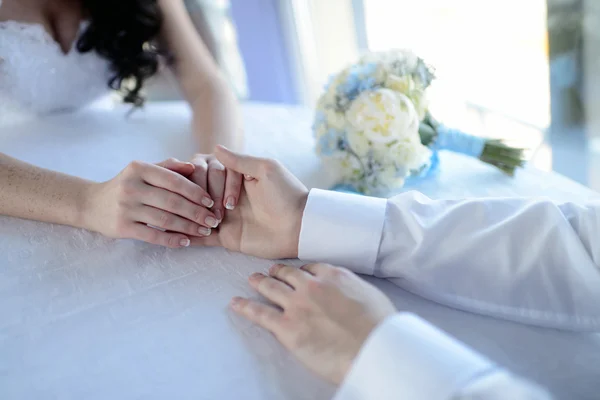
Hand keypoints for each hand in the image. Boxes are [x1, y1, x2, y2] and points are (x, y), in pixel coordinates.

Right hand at [83, 158, 218, 247]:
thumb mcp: (143, 171)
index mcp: (139, 168)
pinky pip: (152, 235)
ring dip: (189, 227)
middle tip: (213, 220)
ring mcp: (126, 208)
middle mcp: (131, 187)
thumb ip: (168, 167)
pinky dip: (171, 239)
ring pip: (165, 220)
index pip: (174, 180)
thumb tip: (194, 166)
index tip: (210, 201)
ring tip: (204, 231)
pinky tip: (186, 242)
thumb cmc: (126, 186)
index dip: (195, 191)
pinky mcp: (122, 227)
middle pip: (172, 202)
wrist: (91, 204)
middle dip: (196, 212)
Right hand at [191, 146, 308, 258]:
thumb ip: (240, 160)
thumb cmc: (286, 195)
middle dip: (201, 200)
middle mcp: (227, 195)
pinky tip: (175, 235)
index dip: (214, 184)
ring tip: (185, 219)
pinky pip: (201, 238)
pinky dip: (188, 236)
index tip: (230, 201)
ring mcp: (224, 217)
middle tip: (215, 213)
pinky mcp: (225, 238)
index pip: (210, 172)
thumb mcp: (266, 170)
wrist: (299, 228)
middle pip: (198, 191)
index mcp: (237, 178)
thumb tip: (215, 147)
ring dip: (190, 214)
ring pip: (196, 212)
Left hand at [230, 263, 396, 383]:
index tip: (297, 272)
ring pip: (271, 287)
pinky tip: (235, 303)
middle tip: (269, 271)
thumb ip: (353, 290)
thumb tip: (351, 295)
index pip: (311, 267)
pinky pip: (260, 313)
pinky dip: (245, 306)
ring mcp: (297, 305)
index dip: (302, 270)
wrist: (374, 347)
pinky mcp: (287, 327)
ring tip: (251, 279)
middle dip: (277, 272)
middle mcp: (312, 285)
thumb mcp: (371, 295)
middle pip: (287, 274)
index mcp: (333, 275)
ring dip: (259, 282)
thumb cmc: (380, 326)